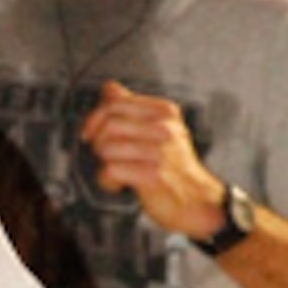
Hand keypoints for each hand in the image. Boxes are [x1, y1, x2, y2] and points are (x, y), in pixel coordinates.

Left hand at [81, 80, 225, 239]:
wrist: (197, 200)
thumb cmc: (174, 166)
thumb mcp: (159, 129)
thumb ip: (132, 107)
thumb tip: (110, 87)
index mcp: (165, 112)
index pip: (116, 103)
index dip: (95, 118)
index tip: (90, 133)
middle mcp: (165, 128)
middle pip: (109, 124)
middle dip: (99, 142)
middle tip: (106, 156)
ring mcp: (160, 152)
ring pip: (107, 148)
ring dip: (104, 164)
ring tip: (117, 171)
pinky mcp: (152, 176)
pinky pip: (111, 170)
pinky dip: (108, 181)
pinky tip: (120, 184)